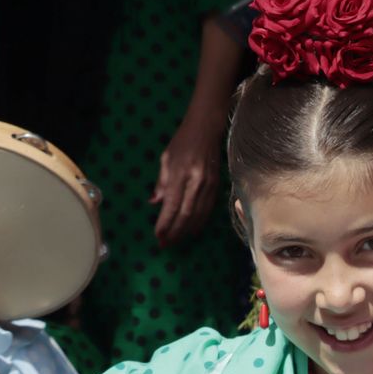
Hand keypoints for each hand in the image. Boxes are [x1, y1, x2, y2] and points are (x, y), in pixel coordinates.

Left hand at [150, 113, 224, 247]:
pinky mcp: (216, 187)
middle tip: (165, 244)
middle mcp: (196, 182)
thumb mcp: (166, 159)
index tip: (158, 236)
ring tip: (176, 241)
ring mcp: (209, 185)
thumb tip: (155, 203)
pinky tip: (192, 230)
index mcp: (180, 173)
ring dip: (186, 231)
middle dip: (175, 232)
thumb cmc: (182, 142)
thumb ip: (161, 182)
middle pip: (186, 214)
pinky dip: (199, 223)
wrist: (206, 129)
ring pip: (198, 215)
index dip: (165, 223)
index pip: (171, 205)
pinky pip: (208, 210)